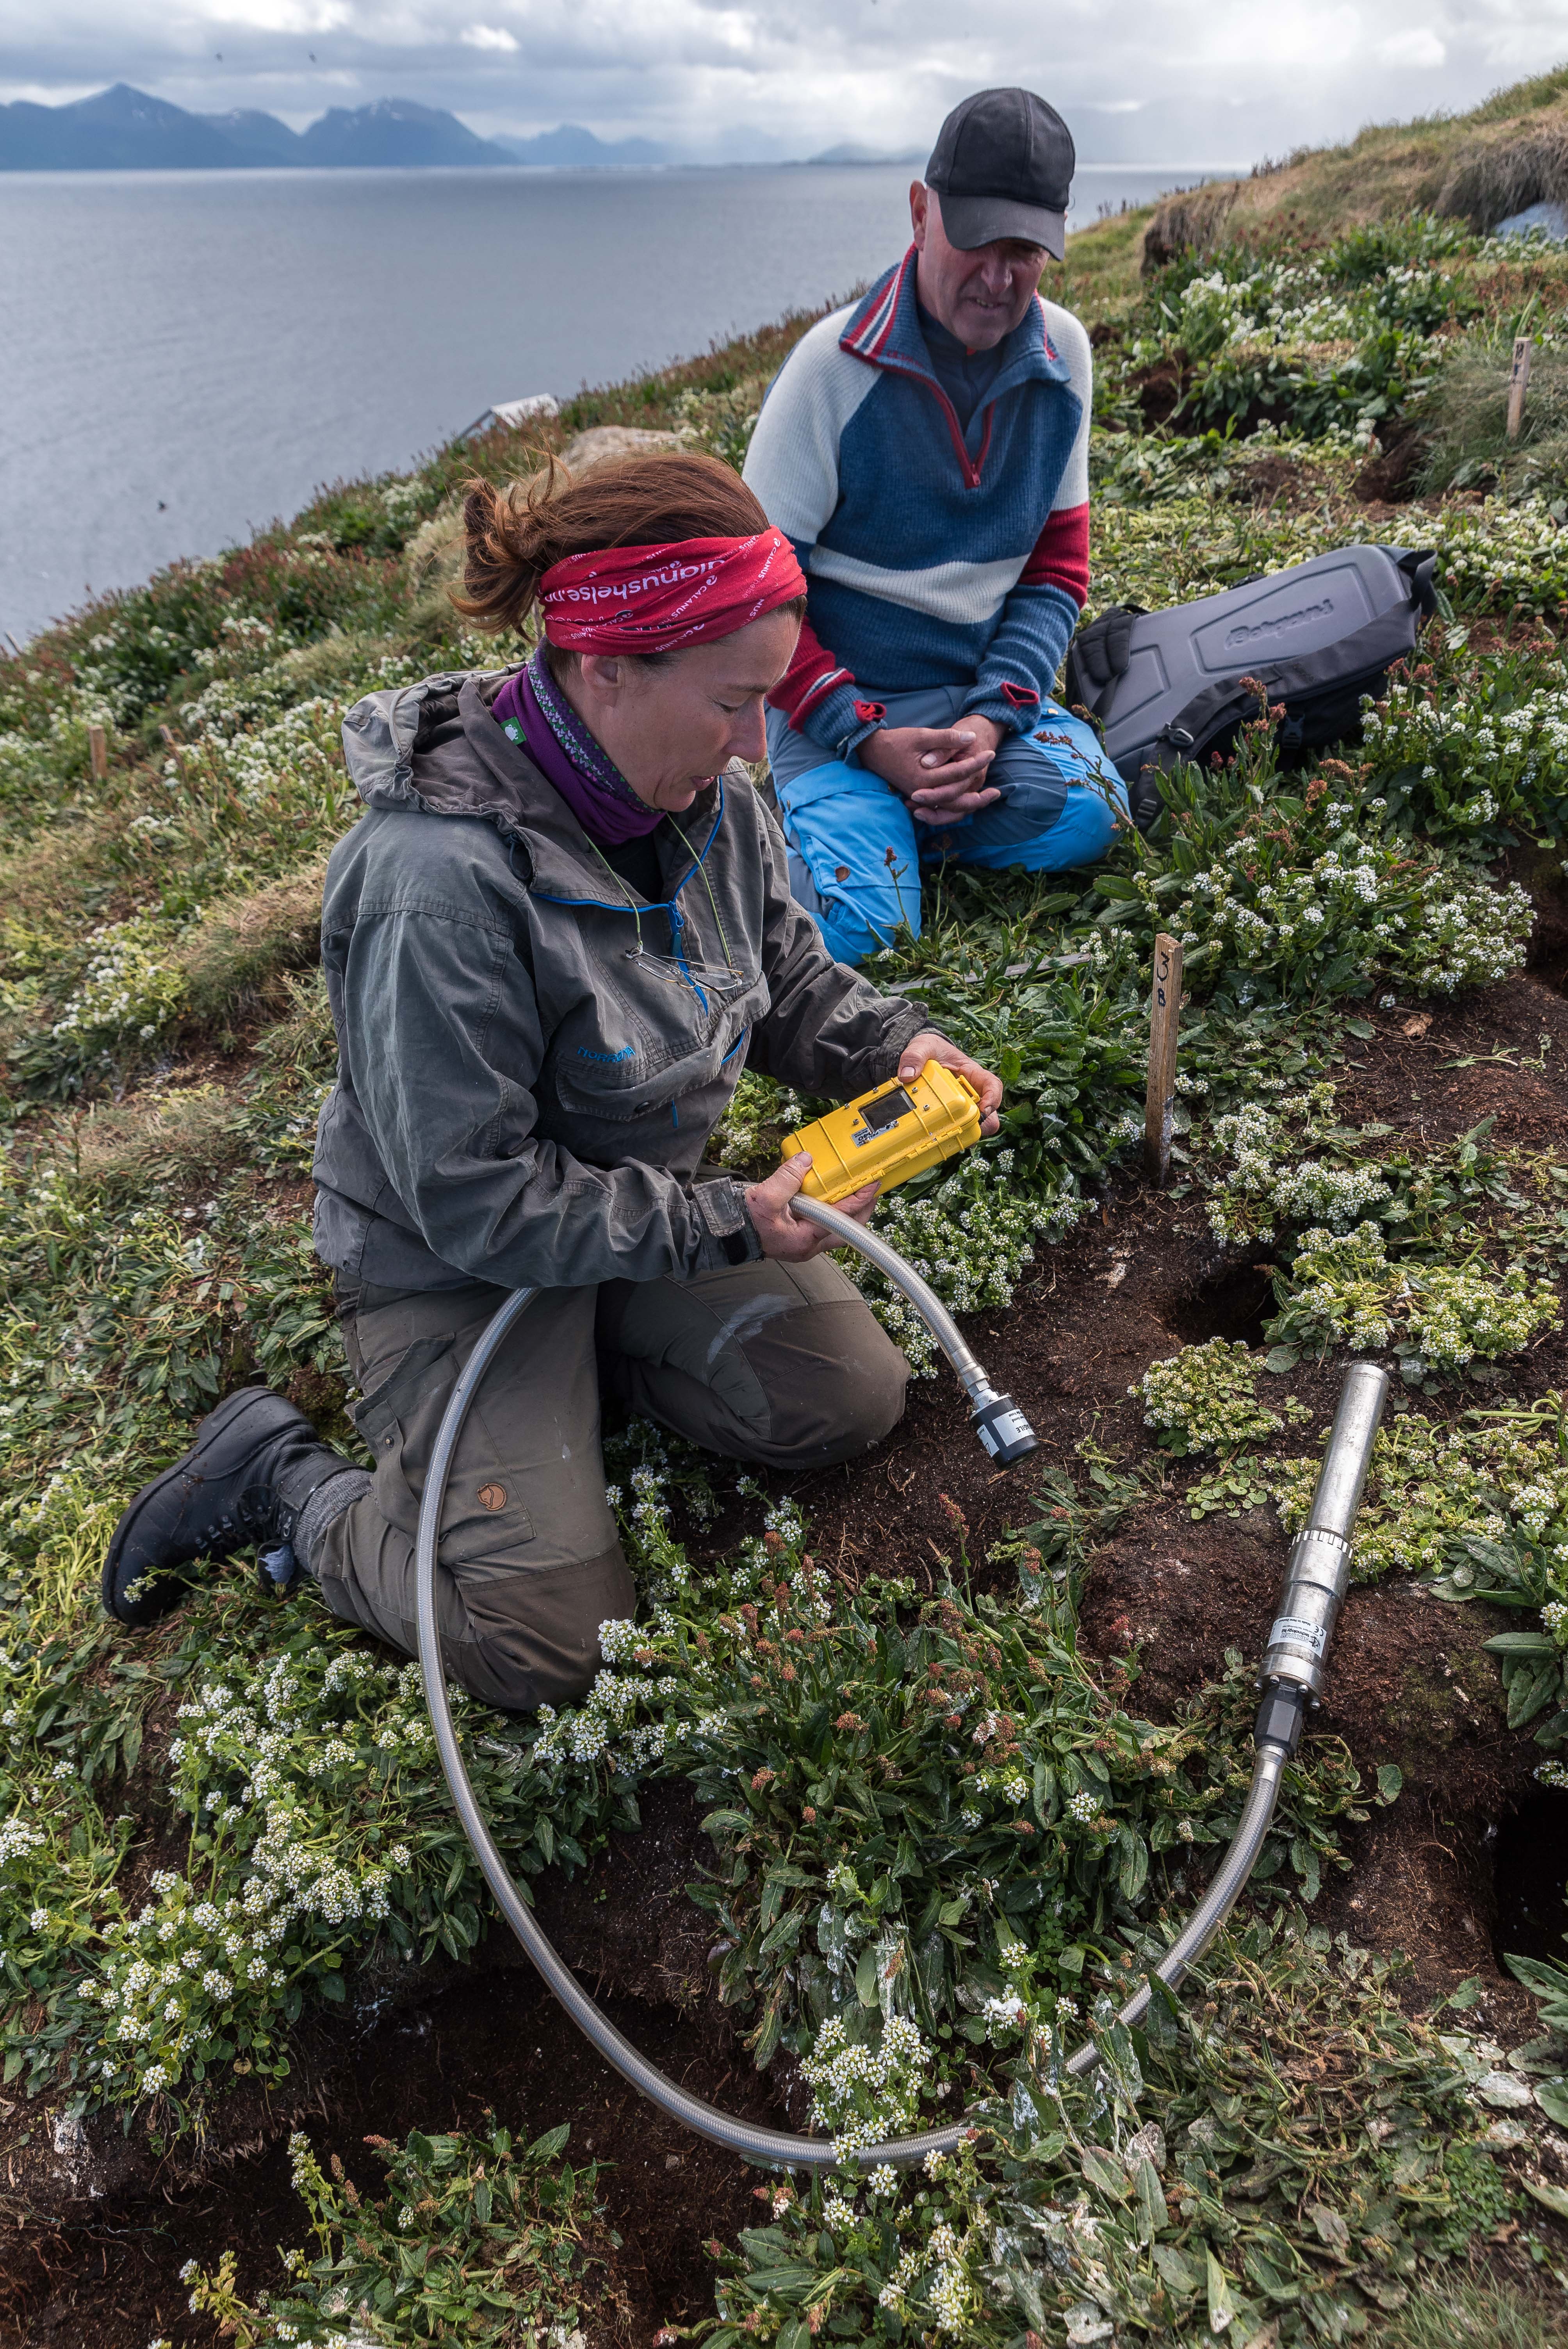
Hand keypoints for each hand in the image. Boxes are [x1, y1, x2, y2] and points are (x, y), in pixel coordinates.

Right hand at [745, 1153, 879, 1260]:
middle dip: (861, 1211)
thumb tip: (805, 1160)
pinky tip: (828, 1195)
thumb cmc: (743, 1223)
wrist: (724, 1234)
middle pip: (846, 1230)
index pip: (841, 1218)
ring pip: (835, 1229)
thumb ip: (788, 1178)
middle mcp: (808, 1246)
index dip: (859, 1200)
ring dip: (846, 1211)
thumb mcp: (765, 1197)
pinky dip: (829, 1209)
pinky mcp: (797, 1236)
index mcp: (805, 1239)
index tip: (872, 1185)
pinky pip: (821, 1223)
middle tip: (870, 1190)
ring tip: (853, 1190)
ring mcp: (803, 1243)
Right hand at [861, 720, 1003, 823]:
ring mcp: (921, 796)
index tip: (990, 753)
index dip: (975, 762)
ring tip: (986, 800)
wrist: (874, 752)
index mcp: (924, 777)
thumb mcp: (922, 735)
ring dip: (969, 805)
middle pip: (956, 800)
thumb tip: (971, 738)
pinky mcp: (920, 796)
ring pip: (949, 808)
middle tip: (997, 792)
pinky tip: (968, 800)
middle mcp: (923, 791)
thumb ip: (946, 738)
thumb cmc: (897, 741)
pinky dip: (956, 806)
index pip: (957, 773)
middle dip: (977, 797)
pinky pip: (941, 807)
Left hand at [899, 1029, 1002, 1135]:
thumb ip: (915, 1056)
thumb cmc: (931, 1049)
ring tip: (948, 1133)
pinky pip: (958, 1126)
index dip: (993, 1098)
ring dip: (966, 1131)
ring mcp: (963, 1104)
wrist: (923, 1056)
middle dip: (982, 1124)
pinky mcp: (952, 1113)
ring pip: (976, 1124)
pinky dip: (950, 1132)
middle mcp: (972, 1091)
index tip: (984, 1109)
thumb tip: (907, 1076)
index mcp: (972, 1073)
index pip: (993, 1085)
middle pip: (990, 1112)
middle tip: (964, 1127)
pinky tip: (935, 1133)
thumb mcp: (923, 1046)